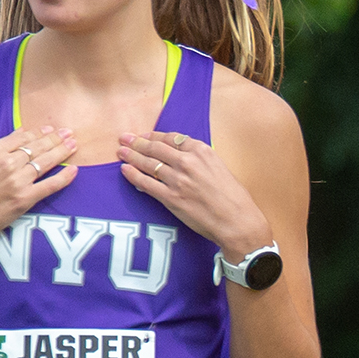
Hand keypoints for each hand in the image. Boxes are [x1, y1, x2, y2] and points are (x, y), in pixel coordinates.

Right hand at [0, 126, 77, 252]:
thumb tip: (20, 133)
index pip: (23, 137)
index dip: (39, 133)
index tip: (51, 129)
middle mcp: (7, 162)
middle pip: (37, 147)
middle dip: (56, 138)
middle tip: (69, 133)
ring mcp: (17, 180)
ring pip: (46, 162)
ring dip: (62, 151)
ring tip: (73, 144)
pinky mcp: (24, 198)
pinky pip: (50, 184)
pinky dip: (64, 177)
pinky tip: (74, 170)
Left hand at [118, 131, 272, 260]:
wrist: (237, 221)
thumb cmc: (234, 198)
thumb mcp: (220, 168)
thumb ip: (201, 161)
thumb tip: (183, 159)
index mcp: (202, 151)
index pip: (172, 138)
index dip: (154, 136)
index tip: (145, 135)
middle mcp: (188, 162)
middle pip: (156, 148)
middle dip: (137, 142)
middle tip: (124, 138)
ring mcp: (178, 180)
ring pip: (148, 163)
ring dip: (131, 156)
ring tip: (121, 152)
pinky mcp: (171, 198)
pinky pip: (146, 183)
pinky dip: (133, 175)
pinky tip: (125, 170)